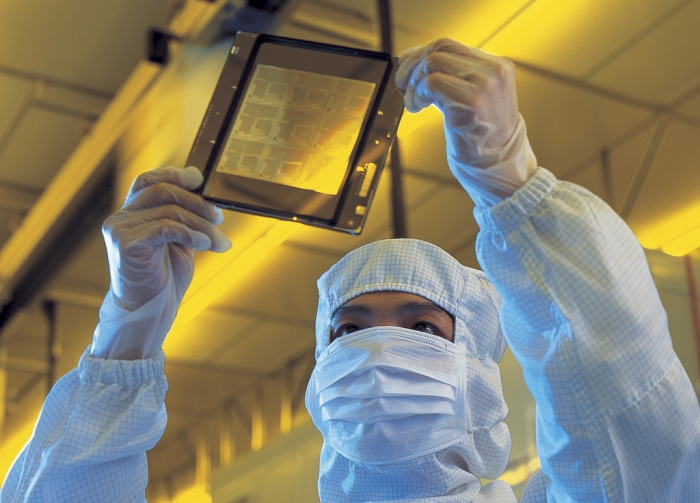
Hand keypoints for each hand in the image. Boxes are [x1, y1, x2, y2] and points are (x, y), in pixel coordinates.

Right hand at [102, 166, 230, 311]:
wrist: (150, 310)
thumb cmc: (164, 278)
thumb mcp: (179, 240)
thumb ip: (185, 217)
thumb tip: (206, 194)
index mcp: (132, 213)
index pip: (149, 179)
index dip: (174, 174)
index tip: (200, 181)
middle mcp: (121, 217)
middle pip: (163, 191)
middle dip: (198, 203)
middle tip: (219, 219)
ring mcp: (119, 229)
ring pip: (169, 210)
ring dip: (202, 224)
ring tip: (217, 242)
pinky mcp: (125, 243)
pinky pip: (166, 227)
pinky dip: (191, 234)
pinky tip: (204, 245)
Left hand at [395, 39, 535, 204]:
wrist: (500, 167)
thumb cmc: (482, 135)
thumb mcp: (474, 97)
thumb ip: (452, 77)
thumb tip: (413, 57)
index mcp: (497, 66)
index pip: (449, 45)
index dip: (420, 54)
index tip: (407, 71)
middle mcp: (493, 72)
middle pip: (439, 48)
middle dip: (413, 66)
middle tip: (403, 85)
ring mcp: (484, 88)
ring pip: (433, 63)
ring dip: (414, 83)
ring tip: (414, 102)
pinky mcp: (470, 106)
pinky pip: (432, 85)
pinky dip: (417, 95)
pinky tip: (417, 109)